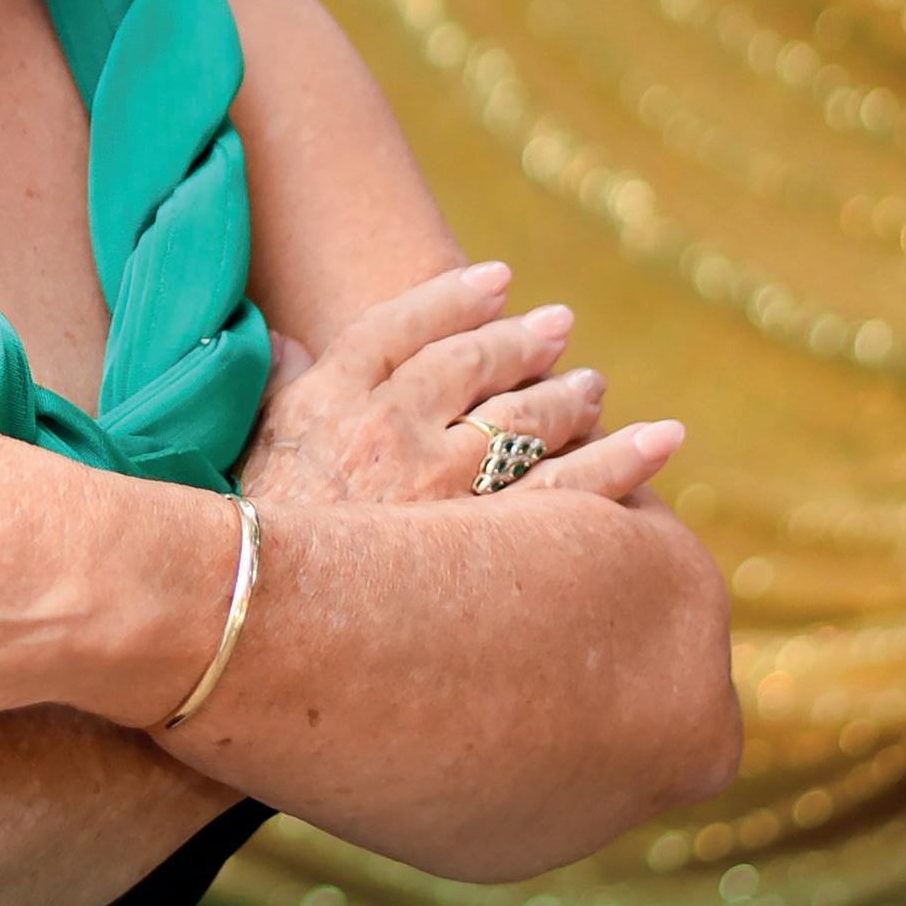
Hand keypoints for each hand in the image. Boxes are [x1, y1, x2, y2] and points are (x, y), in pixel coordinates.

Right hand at [238, 261, 682, 508]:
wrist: (245, 625)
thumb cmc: (242, 543)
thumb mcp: (247, 449)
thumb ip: (276, 388)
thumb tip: (285, 340)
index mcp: (328, 402)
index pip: (398, 330)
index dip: (450, 299)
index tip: (495, 280)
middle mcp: (390, 430)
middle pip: (469, 367)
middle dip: (520, 341)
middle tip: (558, 325)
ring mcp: (441, 489)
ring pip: (525, 421)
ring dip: (569, 396)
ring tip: (595, 385)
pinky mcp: (486, 550)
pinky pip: (572, 494)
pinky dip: (625, 461)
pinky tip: (662, 439)